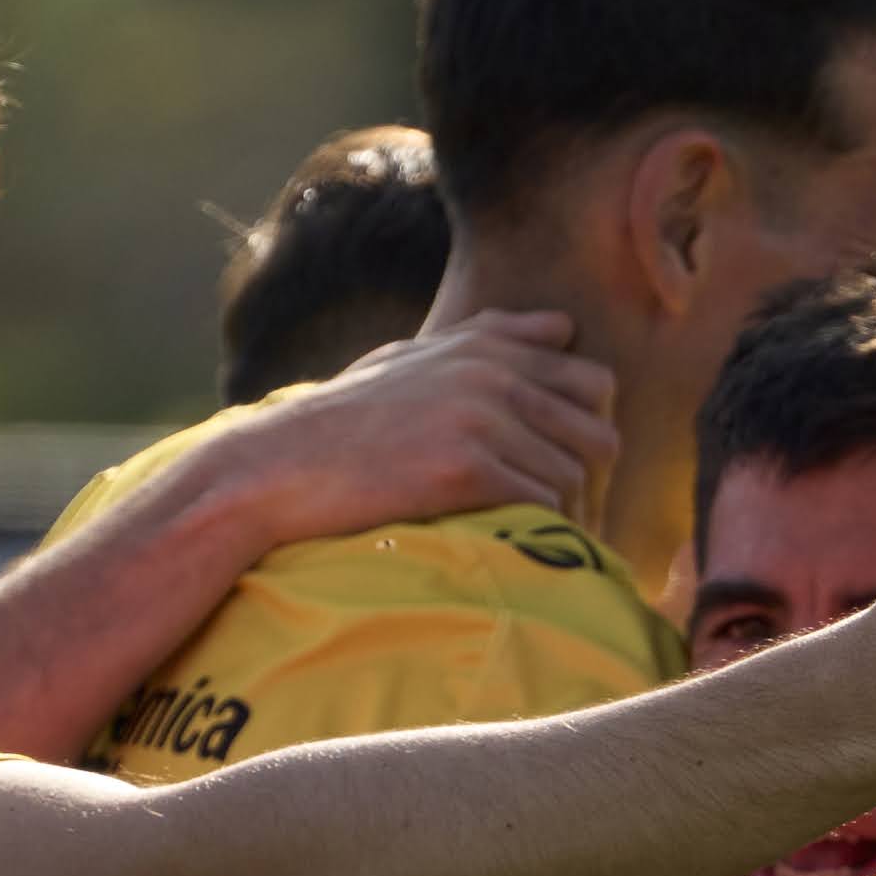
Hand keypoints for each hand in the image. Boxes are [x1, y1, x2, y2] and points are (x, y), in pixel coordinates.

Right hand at [193, 306, 619, 542]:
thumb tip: (561, 325)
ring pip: (574, 475)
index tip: (568, 469)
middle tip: (576, 519)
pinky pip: (541, 504)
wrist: (278, 467)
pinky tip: (523, 549)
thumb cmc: (342, 422)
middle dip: (592, 480)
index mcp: (485, 346)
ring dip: (568, 518)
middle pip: (598, 430)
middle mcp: (491, 373)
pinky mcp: (465, 467)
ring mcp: (480, 418)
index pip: (593, 380)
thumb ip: (490, 337)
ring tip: (552, 548)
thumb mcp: (412, 359)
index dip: (590, 430)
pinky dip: (540, 533)